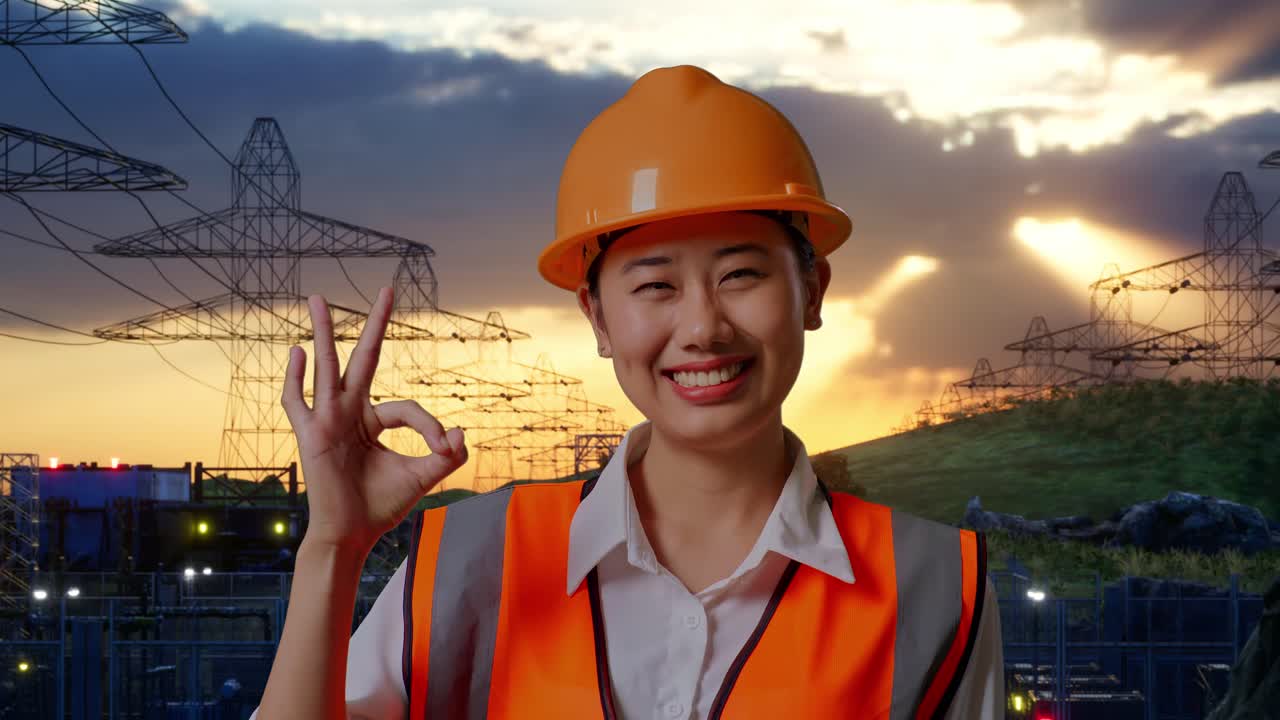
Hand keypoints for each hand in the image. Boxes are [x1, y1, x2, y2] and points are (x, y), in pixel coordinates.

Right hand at [281, 287, 467, 554]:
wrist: (353, 536)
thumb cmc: (381, 506)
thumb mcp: (423, 477)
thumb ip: (447, 456)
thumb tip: (461, 432)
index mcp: (373, 420)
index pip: (407, 407)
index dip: (430, 425)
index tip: (444, 447)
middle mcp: (350, 413)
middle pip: (363, 359)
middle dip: (375, 325)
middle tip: (388, 288)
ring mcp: (328, 421)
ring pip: (327, 368)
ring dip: (322, 332)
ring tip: (318, 299)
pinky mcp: (310, 436)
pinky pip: (296, 402)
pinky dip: (295, 378)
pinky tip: (297, 352)